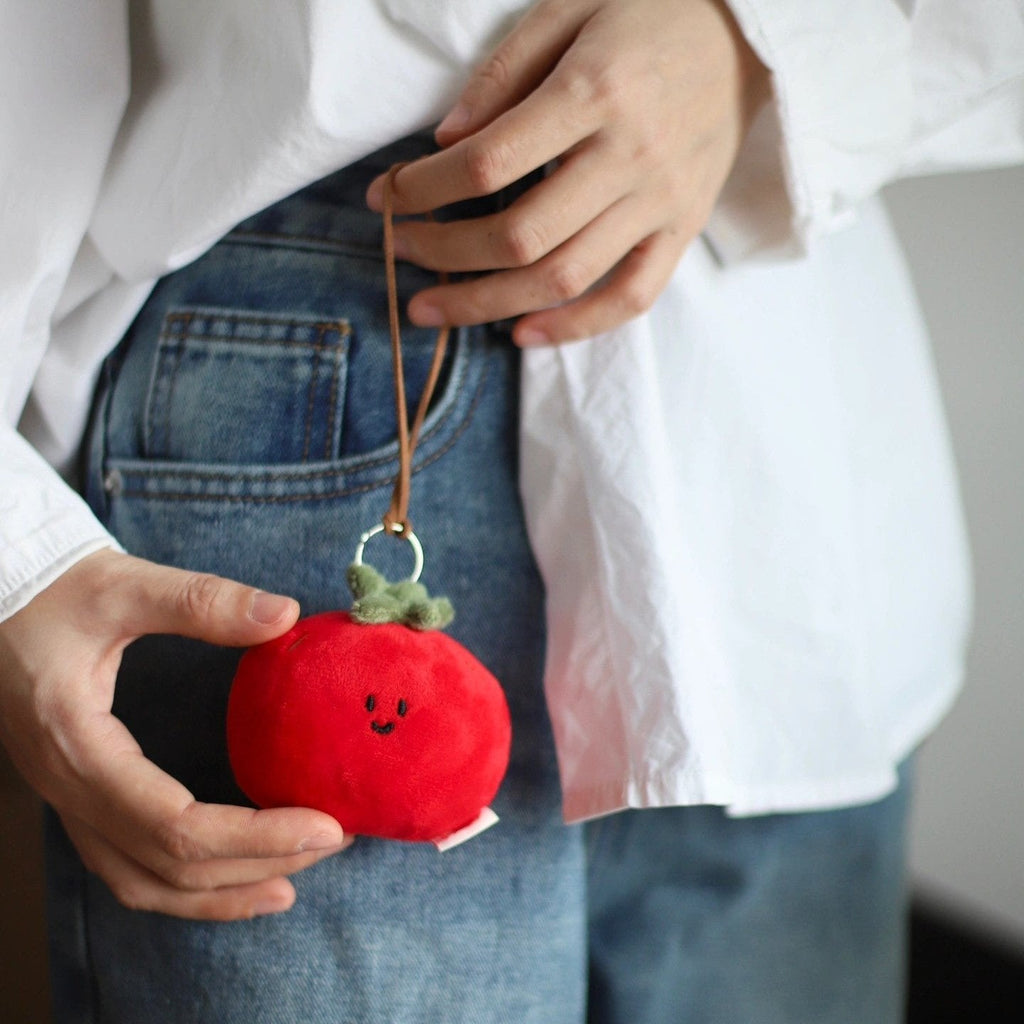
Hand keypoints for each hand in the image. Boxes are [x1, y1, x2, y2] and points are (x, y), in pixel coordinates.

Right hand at [0, 550, 348, 920]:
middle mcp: (70, 790)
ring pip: (143, 881)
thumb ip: (202, 601)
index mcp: (80, 748)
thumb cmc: (50, 592)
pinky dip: (183, 885)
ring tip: (291, 883)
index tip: (325, 826)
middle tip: (332, 842)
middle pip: (168, 865)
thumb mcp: (124, 586)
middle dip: (256, 864)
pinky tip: (230, 877)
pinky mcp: (80, 794)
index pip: (176, 825)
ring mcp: (69, 800)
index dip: (256, 836)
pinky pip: (127, 865)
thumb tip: (285, 614)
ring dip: (219, 892)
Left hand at [367, 0, 768, 344]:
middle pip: (519, 235)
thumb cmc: (650, 12)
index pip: (487, 164)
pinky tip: (520, 335)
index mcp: (594, 92)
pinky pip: (629, 299)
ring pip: (563, 278)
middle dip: (443, 252)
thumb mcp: (569, 8)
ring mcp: (660, 203)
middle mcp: (629, 157)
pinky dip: (574, 328)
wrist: (749, 34)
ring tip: (434, 308)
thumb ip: (504, 73)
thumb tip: (444, 142)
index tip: (385, 197)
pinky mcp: (682, 231)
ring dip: (487, 302)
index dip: (423, 189)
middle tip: (398, 253)